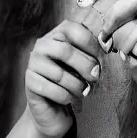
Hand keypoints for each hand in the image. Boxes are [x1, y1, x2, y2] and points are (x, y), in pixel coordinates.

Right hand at [25, 20, 101, 137]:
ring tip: (83, 91)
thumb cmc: (73, 81)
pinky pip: (52, 90)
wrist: (54, 108)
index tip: (105, 56)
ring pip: (59, 74)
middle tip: (95, 77)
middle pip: (65, 51)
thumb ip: (93, 53)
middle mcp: (42, 45)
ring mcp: (33, 63)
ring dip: (77, 86)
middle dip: (85, 66)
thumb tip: (107, 48)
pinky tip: (69, 98)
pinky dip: (66, 97)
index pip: (74, 30)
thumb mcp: (84, 63)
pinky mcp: (29, 83)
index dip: (92, 44)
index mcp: (57, 34)